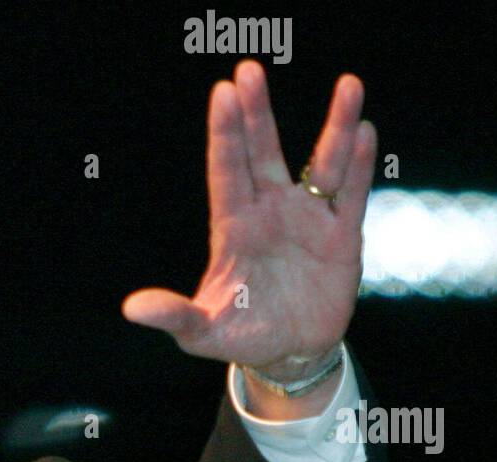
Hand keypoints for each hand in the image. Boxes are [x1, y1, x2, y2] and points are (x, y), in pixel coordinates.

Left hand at [122, 59, 376, 373]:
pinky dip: (360, 167)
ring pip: (322, 165)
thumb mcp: (202, 332)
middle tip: (250, 71)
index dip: (226, 135)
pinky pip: (352, 195)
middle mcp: (269, 213)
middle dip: (258, 114)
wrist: (289, 355)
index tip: (223, 92)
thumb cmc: (240, 336)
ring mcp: (308, 220)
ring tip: (348, 85)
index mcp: (233, 229)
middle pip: (263, 154)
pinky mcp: (341, 238)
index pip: (227, 172)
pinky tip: (364, 133)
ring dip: (335, 127)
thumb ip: (174, 315)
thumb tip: (132, 310)